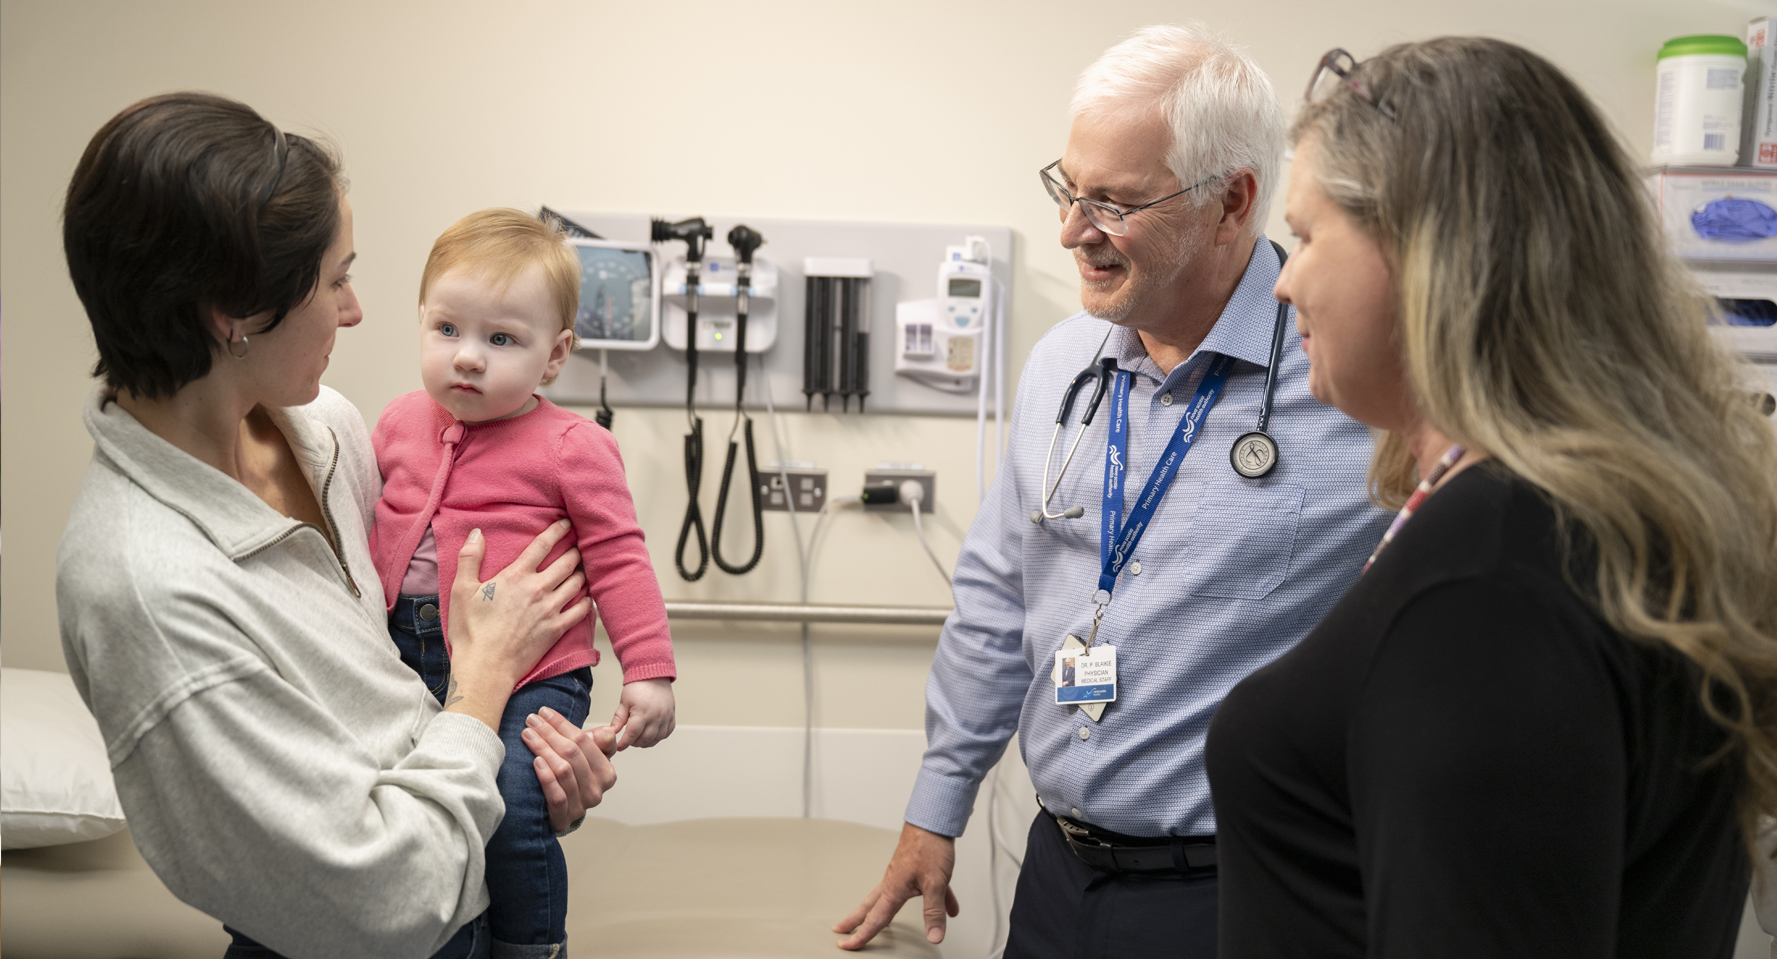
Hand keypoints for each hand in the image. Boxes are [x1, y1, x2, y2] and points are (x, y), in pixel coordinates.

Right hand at [443, 522, 591, 729]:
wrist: (485, 667)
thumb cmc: (470, 630)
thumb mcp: (461, 590)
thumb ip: (470, 558)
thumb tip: (477, 533)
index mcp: (516, 576)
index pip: (542, 545)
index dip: (557, 531)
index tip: (567, 523)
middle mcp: (538, 589)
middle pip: (567, 562)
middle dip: (575, 550)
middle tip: (580, 544)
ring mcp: (550, 610)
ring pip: (577, 583)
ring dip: (583, 572)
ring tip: (584, 567)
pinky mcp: (556, 629)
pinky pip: (581, 610)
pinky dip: (587, 601)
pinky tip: (588, 597)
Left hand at [523, 706, 619, 832]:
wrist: (562, 814)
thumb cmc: (573, 781)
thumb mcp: (587, 759)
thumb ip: (596, 743)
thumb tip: (607, 731)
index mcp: (606, 773)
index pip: (585, 741)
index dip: (563, 724)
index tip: (544, 712)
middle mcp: (597, 789)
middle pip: (572, 754)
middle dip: (549, 732)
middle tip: (531, 720)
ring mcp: (581, 805)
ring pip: (563, 771)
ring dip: (543, 749)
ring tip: (528, 735)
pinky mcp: (564, 817)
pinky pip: (556, 794)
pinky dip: (546, 776)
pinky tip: (536, 762)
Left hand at [610, 678, 675, 749]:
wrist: (653, 675)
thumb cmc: (638, 686)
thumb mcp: (624, 702)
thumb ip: (619, 719)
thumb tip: (612, 732)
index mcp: (642, 713)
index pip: (632, 735)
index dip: (624, 743)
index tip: (619, 747)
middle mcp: (656, 717)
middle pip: (645, 739)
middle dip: (634, 743)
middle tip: (628, 741)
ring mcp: (666, 717)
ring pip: (657, 738)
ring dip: (646, 742)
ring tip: (638, 740)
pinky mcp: (671, 716)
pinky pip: (667, 733)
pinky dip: (659, 737)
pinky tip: (651, 735)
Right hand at [833, 822, 957, 948]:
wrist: (934, 819)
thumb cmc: (929, 845)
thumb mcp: (935, 883)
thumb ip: (934, 911)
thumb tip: (934, 936)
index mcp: (893, 888)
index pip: (875, 919)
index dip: (861, 935)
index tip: (847, 945)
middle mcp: (893, 882)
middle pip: (871, 907)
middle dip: (856, 920)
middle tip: (841, 930)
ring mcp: (903, 874)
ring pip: (891, 898)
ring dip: (885, 912)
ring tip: (884, 925)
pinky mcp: (915, 869)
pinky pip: (921, 889)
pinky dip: (933, 901)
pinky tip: (949, 907)